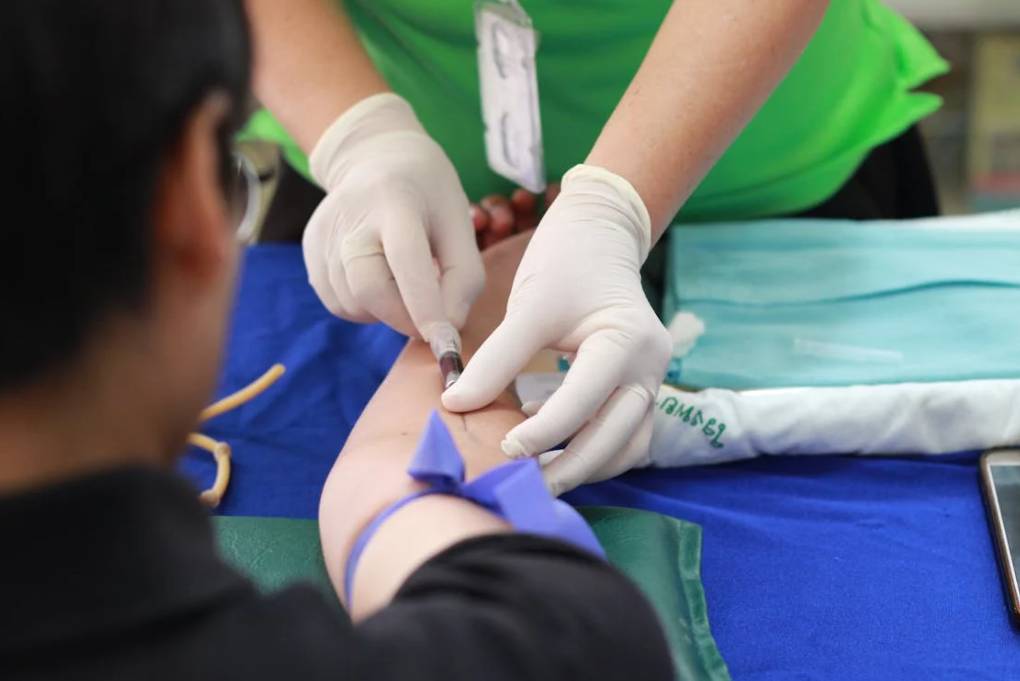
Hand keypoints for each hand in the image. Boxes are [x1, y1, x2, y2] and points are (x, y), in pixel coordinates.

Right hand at [303, 93, 484, 338]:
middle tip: (429, 319)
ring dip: (386, 312)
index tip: (446, 342)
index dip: (425, 306)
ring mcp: (324, 234)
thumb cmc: (428, 194)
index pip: (406, 260)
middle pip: (369, 289)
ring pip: (353, 304)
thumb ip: (464, 277)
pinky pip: (339, 303)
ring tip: (403, 281)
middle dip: (404, 318)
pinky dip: (365, 307)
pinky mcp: (310, 251)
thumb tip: (448, 328)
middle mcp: (350, 216)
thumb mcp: (460, 222)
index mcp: (395, 201)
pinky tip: (380, 279)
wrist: (375, 157)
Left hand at [443, 165, 671, 494]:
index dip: (543, 432)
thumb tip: (455, 404)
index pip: (584, 401)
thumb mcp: (530, 306)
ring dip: (585, 467)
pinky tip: (553, 452)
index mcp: (629, 342)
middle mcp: (651, 369)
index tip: (502, 449)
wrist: (600, 234)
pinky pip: (624, 437)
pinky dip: (593, 452)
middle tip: (520, 484)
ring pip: (626, 447)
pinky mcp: (639, 389)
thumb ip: (496, 358)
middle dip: (569, 467)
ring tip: (536, 479)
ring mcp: (651, 382)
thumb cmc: (565, 262)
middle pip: (616, 438)